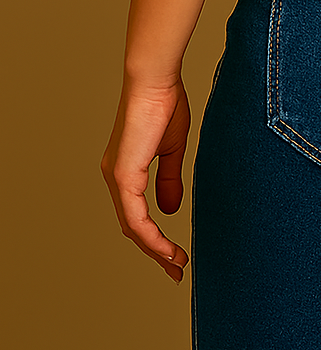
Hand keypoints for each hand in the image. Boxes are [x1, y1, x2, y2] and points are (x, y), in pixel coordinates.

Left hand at [100, 74, 191, 282]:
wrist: (155, 81)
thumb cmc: (164, 104)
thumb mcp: (172, 149)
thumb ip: (168, 180)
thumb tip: (170, 210)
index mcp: (125, 170)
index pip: (136, 215)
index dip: (154, 237)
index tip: (176, 253)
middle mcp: (115, 178)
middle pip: (132, 228)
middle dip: (155, 251)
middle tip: (176, 268)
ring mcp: (116, 179)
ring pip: (132, 228)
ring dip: (154, 250)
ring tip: (176, 263)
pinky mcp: (123, 176)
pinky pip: (136, 218)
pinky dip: (151, 237)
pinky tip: (166, 249)